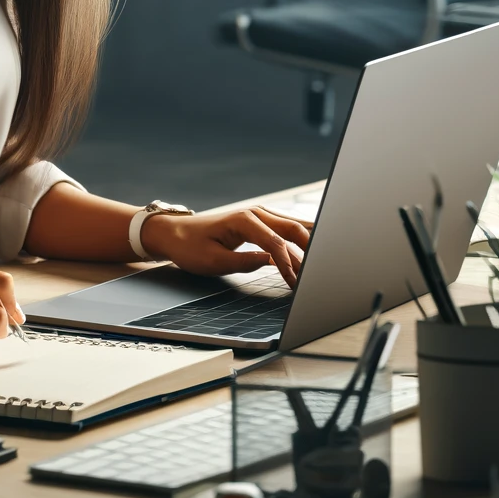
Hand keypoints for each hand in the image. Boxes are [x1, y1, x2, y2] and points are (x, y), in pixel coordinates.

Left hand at [140, 207, 312, 288]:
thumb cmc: (190, 247)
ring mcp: (259, 216)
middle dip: (309, 251)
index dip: (288, 264)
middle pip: (292, 229)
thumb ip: (243, 262)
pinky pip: (285, 231)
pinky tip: (312, 253)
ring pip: (293, 228)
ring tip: (323, 265)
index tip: (296, 284)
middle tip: (322, 273)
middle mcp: (255, 214)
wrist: (175, 233)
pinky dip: (299, 242)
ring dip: (308, 245)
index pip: (275, 243)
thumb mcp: (212, 261)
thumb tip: (270, 261)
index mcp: (243, 221)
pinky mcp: (260, 224)